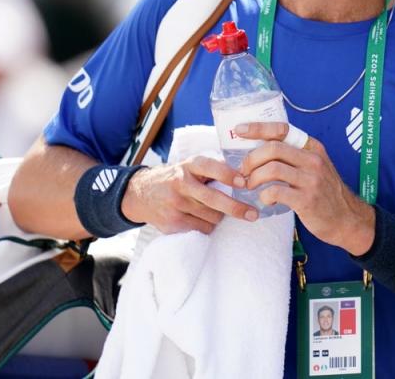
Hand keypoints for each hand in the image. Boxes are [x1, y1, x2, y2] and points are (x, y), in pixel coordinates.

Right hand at [121, 156, 258, 234]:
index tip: (243, 182)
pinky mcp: (172, 223)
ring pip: (211, 216)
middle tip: (253, 214)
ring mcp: (175, 205)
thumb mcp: (190, 166)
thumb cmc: (176, 178)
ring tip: (214, 210)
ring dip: (219, 216)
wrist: (141, 194)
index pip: (210, 167)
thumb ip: (213, 169)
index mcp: (188, 166)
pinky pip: (202, 228)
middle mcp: (181, 184)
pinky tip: (201, 218)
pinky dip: (208, 225)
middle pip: (214, 199)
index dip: (228, 175)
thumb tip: (245, 174)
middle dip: (236, 208)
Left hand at [235, 122, 374, 254]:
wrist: (347, 219)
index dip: (258, 128)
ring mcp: (311, 180)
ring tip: (250, 186)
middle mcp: (313, 160)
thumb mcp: (315, 167)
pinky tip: (265, 200)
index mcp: (313, 148)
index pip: (282, 129)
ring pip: (272, 169)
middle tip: (243, 171)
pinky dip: (264, 196)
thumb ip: (295, 157)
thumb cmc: (325, 193)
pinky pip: (276, 192)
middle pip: (273, 148)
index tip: (240, 130)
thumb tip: (260, 151)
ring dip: (254, 178)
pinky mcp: (307, 200)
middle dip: (251, 159)